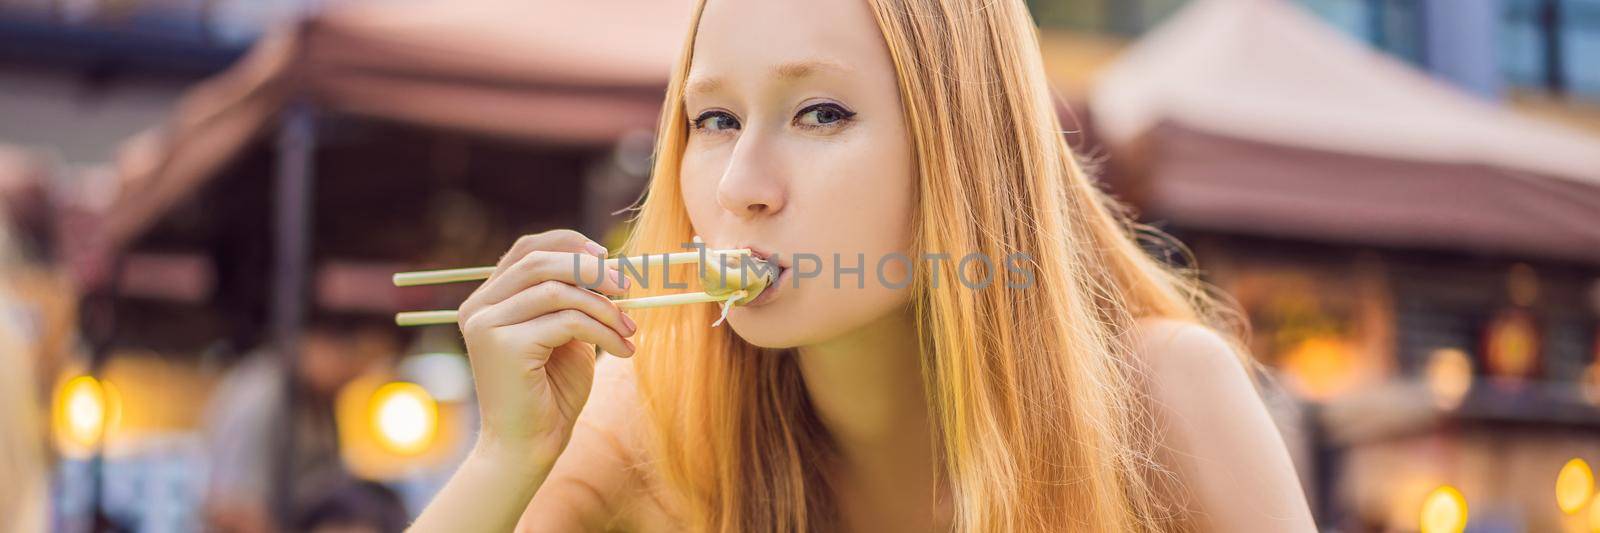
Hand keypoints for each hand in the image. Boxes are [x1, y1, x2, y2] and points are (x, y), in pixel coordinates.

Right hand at [456, 230, 634, 463]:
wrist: (528, 448)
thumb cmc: (551, 394)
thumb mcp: (565, 335)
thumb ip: (572, 300)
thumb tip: (608, 264)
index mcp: (488, 300)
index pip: (526, 250)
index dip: (568, 243)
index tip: (606, 254)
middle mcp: (479, 308)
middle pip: (540, 262)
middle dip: (591, 269)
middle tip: (628, 287)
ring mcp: (487, 325)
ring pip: (557, 291)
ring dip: (603, 307)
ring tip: (630, 328)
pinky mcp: (504, 346)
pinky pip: (567, 321)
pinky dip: (603, 331)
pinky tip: (623, 350)